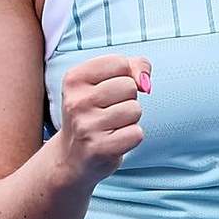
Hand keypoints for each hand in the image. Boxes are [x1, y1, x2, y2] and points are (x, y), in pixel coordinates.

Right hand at [56, 54, 151, 183]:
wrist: (73, 156)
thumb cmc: (95, 112)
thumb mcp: (105, 81)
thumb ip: (134, 66)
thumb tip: (145, 82)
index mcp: (73, 79)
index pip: (119, 62)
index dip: (124, 76)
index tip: (108, 90)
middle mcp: (76, 102)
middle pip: (129, 86)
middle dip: (128, 98)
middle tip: (109, 112)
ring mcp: (86, 126)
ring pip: (135, 109)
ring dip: (130, 119)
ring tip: (111, 126)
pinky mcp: (99, 148)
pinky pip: (137, 133)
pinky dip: (131, 137)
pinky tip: (114, 140)